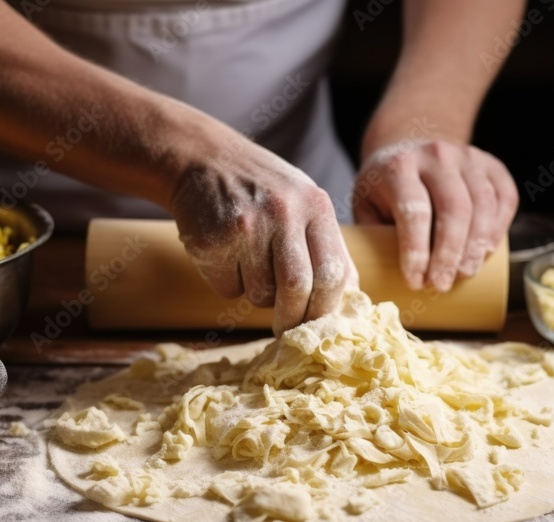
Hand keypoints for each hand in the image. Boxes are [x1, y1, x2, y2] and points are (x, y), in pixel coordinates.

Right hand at [170, 139, 357, 336]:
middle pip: (297, 288)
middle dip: (293, 319)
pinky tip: (225, 255)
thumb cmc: (263, 190)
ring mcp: (246, 226)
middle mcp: (283, 212)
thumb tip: (350, 300)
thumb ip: (328, 247)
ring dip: (257, 294)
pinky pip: (228, 289)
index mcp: (315, 205)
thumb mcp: (304, 203)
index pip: (333, 273)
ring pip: (260, 294)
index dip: (326, 308)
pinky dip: (230, 285)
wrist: (202, 159)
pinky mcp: (212, 240)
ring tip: (249, 263)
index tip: (319, 324)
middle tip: (287, 329)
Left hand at [353, 140, 516, 291]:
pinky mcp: (491, 164)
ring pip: (482, 204)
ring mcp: (467, 156)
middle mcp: (435, 155)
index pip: (414, 211)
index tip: (415, 282)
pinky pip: (504, 197)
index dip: (416, 251)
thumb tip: (381, 283)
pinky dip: (499, 227)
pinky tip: (486, 251)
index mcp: (398, 166)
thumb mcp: (366, 207)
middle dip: (449, 255)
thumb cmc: (385, 190)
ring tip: (464, 274)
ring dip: (476, 246)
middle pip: (453, 209)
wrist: (409, 149)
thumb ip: (372, 238)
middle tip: (440, 285)